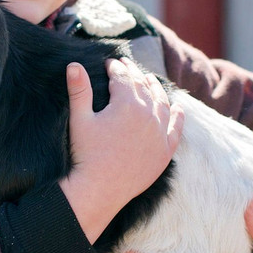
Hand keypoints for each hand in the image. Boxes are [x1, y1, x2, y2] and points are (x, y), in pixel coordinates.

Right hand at [60, 58, 183, 242]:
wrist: (100, 189)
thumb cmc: (86, 154)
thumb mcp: (80, 119)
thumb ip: (79, 90)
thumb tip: (73, 64)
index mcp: (127, 104)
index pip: (123, 77)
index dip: (115, 67)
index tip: (109, 63)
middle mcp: (148, 115)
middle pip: (143, 87)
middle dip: (134, 74)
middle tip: (126, 66)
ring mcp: (159, 133)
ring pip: (162, 103)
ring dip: (156, 89)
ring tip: (150, 80)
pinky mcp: (165, 152)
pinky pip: (176, 129)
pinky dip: (178, 116)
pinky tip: (178, 108)